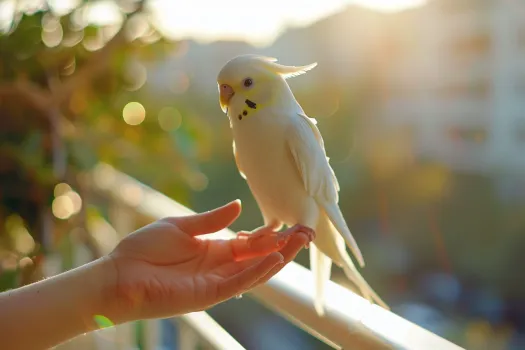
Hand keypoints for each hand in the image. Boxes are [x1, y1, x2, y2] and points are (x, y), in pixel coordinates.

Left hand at [106, 200, 311, 321]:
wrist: (118, 274)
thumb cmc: (143, 249)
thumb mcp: (180, 227)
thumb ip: (211, 220)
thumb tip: (238, 206)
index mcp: (212, 249)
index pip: (249, 242)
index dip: (269, 234)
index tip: (287, 222)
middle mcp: (218, 266)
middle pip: (258, 256)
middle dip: (283, 245)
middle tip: (306, 232)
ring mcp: (215, 282)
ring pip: (255, 270)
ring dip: (278, 257)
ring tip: (300, 241)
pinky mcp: (207, 295)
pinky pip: (238, 283)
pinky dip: (257, 272)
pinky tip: (275, 259)